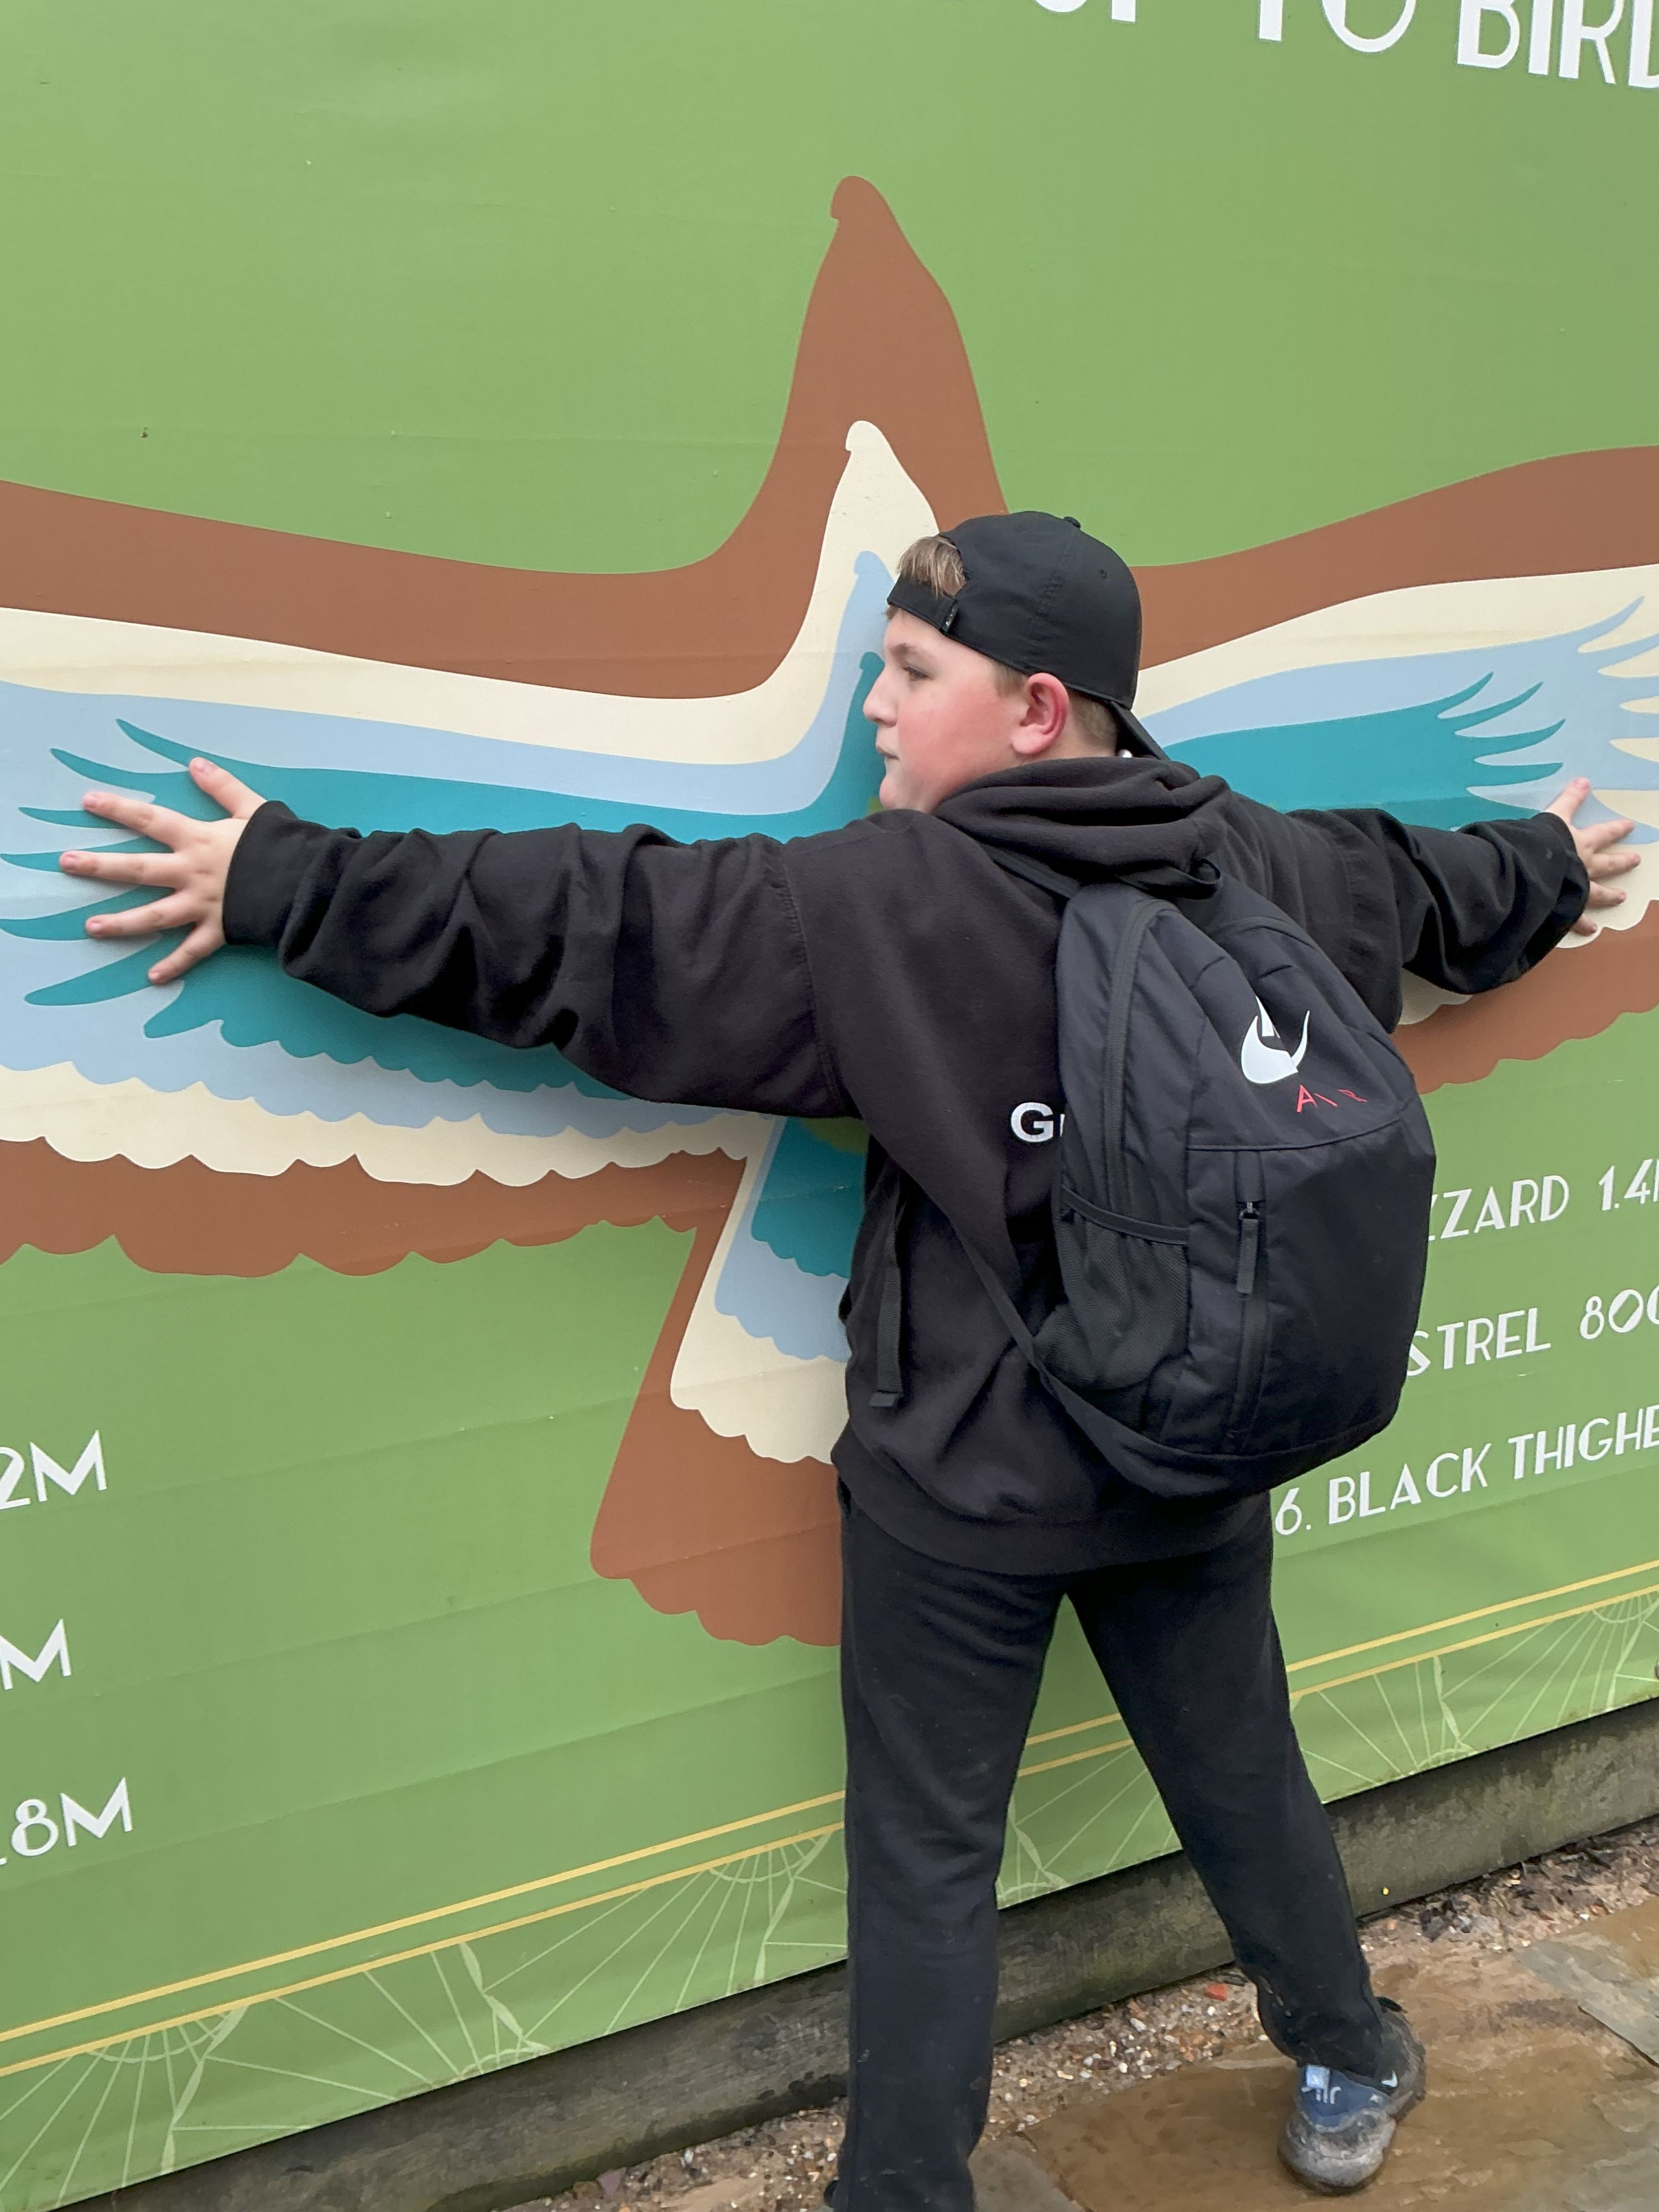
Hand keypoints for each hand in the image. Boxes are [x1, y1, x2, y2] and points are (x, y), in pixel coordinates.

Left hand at [58, 759, 267, 983]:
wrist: (306, 883)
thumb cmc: (282, 844)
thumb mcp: (254, 808)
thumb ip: (223, 787)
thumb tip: (195, 764)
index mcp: (198, 840)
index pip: (151, 820)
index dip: (119, 809)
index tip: (87, 802)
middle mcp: (192, 873)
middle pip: (138, 869)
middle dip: (100, 866)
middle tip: (66, 863)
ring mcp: (203, 905)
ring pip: (155, 915)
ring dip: (122, 923)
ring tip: (91, 928)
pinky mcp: (219, 930)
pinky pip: (193, 951)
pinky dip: (174, 965)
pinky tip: (152, 977)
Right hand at [1545, 777, 1639, 936]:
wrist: (1531, 871)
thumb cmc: (1539, 843)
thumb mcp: (1553, 816)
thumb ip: (1569, 799)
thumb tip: (1584, 780)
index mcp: (1580, 843)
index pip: (1603, 833)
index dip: (1616, 829)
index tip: (1629, 826)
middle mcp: (1584, 866)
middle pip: (1608, 864)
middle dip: (1621, 861)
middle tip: (1635, 861)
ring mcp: (1577, 888)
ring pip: (1598, 893)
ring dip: (1610, 895)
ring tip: (1621, 898)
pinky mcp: (1566, 907)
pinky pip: (1577, 918)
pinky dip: (1584, 924)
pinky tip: (1591, 930)